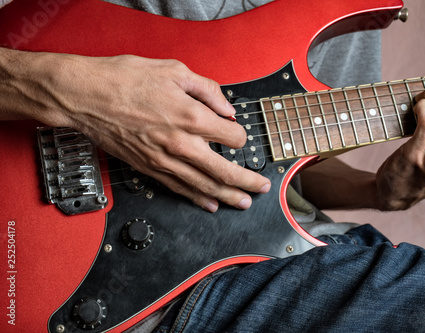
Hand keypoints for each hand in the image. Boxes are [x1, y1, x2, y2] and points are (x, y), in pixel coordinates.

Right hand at [1, 50, 269, 211]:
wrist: (86, 97)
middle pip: (224, 171)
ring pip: (204, 186)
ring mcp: (165, 160)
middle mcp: (181, 144)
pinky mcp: (149, 168)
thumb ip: (207, 90)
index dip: (240, 135)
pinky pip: (179, 189)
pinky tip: (210, 204)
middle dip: (248, 181)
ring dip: (228, 196)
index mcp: (191, 116)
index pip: (232, 136)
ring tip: (244, 202)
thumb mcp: (173, 71)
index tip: (238, 133)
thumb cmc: (124, 81)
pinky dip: (197, 198)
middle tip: (262, 186)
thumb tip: (225, 107)